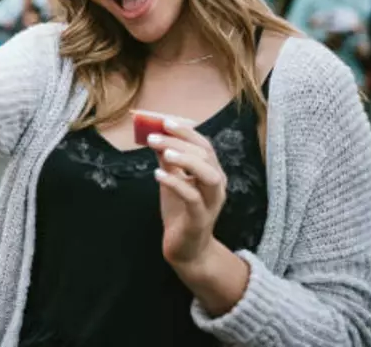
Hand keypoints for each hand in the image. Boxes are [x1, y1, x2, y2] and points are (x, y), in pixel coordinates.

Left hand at [144, 116, 226, 267]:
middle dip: (180, 140)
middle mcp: (217, 185)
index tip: (164, 120)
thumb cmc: (180, 212)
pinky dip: (176, 183)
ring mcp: (211, 202)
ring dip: (186, 160)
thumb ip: (167, 160)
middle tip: (154, 134)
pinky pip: (193, 198)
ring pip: (208, 175)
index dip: (185, 130)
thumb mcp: (172, 180)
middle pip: (205, 154)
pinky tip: (158, 175)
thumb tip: (153, 134)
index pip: (203, 144)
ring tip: (164, 151)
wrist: (186, 250)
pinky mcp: (200, 219)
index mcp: (211, 172)